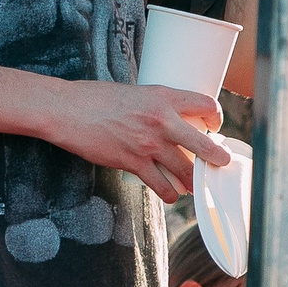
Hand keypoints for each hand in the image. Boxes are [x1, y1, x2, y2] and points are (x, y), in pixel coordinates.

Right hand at [53, 79, 227, 202]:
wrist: (65, 110)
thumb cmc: (96, 98)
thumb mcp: (135, 92)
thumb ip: (157, 105)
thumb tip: (173, 119)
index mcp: (164, 97)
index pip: (206, 104)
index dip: (216, 116)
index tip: (214, 126)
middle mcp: (162, 121)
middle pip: (205, 145)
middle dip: (218, 158)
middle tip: (221, 163)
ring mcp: (148, 144)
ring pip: (186, 171)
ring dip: (194, 182)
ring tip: (195, 186)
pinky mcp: (133, 163)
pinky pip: (161, 186)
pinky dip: (169, 193)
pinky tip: (171, 194)